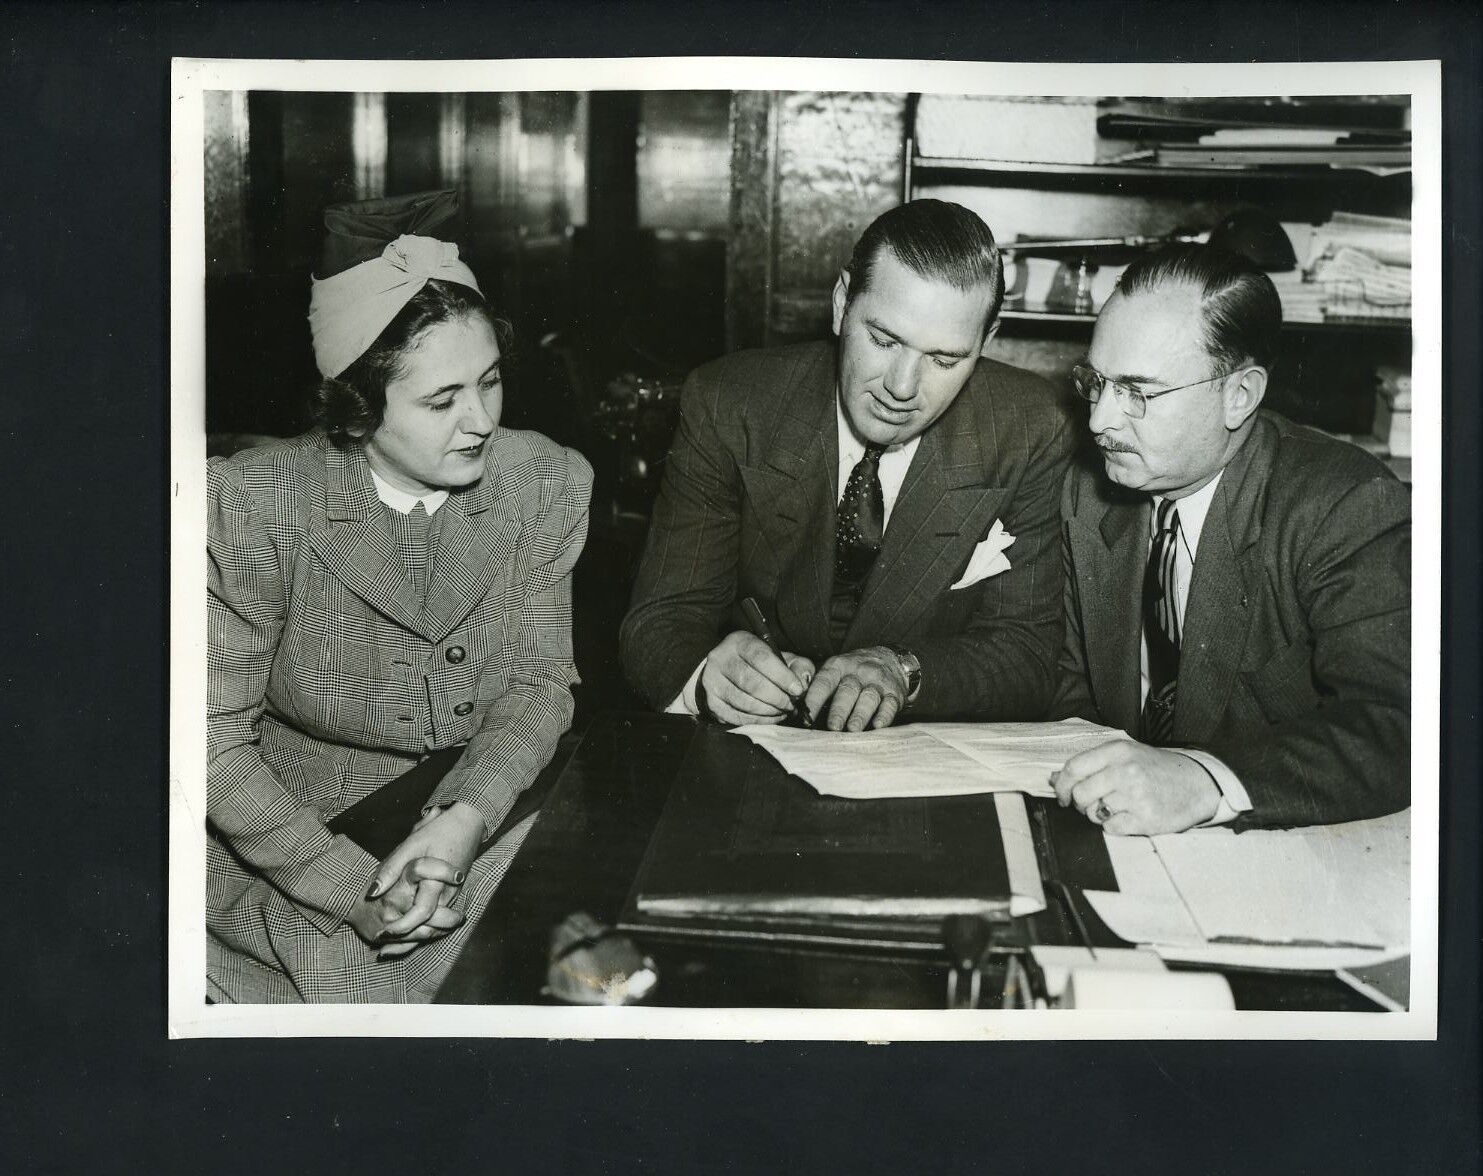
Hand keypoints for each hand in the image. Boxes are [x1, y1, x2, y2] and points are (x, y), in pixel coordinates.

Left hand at [357, 801, 486, 955]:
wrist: (469, 824)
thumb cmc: (439, 831)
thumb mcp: (411, 845)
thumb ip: (391, 869)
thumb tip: (372, 894)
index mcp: (437, 881)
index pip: (422, 913)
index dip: (403, 926)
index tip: (384, 931)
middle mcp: (448, 894)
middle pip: (430, 927)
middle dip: (406, 939)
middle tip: (381, 942)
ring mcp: (453, 896)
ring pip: (436, 926)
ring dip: (414, 936)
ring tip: (388, 945)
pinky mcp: (453, 895)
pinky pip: (440, 917)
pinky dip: (423, 927)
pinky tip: (405, 932)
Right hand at [699, 631, 812, 725]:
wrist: (727, 673)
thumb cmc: (760, 665)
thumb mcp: (782, 657)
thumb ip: (799, 666)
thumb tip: (802, 684)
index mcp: (740, 641)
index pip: (761, 657)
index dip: (782, 676)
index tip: (797, 690)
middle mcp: (721, 658)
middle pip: (751, 682)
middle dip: (777, 697)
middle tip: (791, 705)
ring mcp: (712, 681)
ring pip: (744, 702)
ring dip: (769, 711)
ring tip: (783, 711)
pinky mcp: (712, 702)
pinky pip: (737, 717)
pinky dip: (758, 721)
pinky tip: (770, 718)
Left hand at [803, 646, 908, 731]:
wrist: (890, 658)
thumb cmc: (854, 672)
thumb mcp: (836, 670)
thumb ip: (820, 688)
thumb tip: (800, 712)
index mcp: (838, 666)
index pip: (824, 682)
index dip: (814, 700)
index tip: (806, 717)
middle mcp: (858, 672)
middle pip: (847, 691)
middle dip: (839, 710)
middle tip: (832, 727)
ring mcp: (878, 682)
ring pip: (868, 697)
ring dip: (860, 714)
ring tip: (853, 729)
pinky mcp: (894, 693)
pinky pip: (890, 704)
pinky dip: (884, 715)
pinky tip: (878, 725)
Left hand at [1054, 741, 1219, 834]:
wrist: (1197, 783)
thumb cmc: (1157, 769)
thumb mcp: (1126, 755)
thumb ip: (1091, 764)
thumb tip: (1055, 779)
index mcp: (1118, 751)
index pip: (1074, 768)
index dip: (1062, 785)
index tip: (1063, 795)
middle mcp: (1126, 771)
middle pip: (1081, 794)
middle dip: (1080, 803)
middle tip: (1091, 803)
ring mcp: (1137, 796)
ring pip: (1094, 813)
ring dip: (1098, 814)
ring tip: (1115, 807)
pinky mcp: (1146, 819)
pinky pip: (1111, 828)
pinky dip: (1114, 826)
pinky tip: (1128, 816)